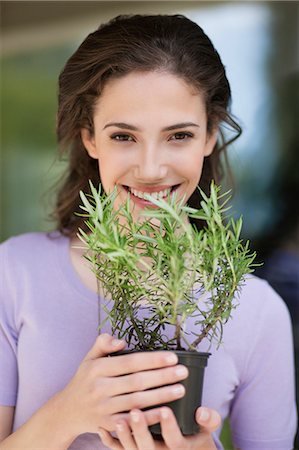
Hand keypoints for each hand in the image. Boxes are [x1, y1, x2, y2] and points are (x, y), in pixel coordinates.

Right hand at [55, 334, 188, 437]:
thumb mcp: (89, 357)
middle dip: (162, 376)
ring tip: (181, 389)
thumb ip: (103, 343)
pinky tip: (166, 412)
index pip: (130, 362)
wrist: (66, 412)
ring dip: (161, 396)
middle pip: (137, 381)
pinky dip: (149, 418)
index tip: (173, 357)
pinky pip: (132, 422)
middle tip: (183, 372)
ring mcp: (103, 408)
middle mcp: (99, 388)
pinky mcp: (107, 425)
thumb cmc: (84, 380)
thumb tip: (122, 340)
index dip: (152, 360)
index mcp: (97, 368)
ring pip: (137, 401)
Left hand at [98, 406, 220, 449]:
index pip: (174, 440)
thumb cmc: (195, 436)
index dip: (169, 426)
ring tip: (119, 419)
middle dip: (140, 430)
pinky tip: (102, 429)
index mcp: (180, 447)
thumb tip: (202, 412)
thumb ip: (209, 420)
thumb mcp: (206, 430)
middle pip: (148, 448)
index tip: (164, 409)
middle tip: (135, 411)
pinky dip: (110, 442)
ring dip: (124, 436)